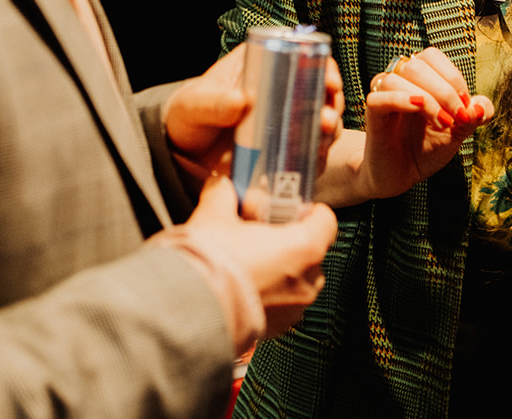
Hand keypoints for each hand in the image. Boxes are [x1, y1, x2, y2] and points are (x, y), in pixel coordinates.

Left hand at [166, 44, 344, 179]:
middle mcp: (282, 91)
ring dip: (328, 132)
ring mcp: (287, 122)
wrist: (182, 154)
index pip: (302, 57)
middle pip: (321, 91)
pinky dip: (316, 159)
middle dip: (332, 105)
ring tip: (321, 142)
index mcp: (263, 65)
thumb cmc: (188, 117)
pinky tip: (313, 163)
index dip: (323, 67)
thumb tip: (241, 101)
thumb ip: (213, 104)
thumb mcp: (194, 106)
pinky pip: (310, 154)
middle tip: (326, 119)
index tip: (329, 82)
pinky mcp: (286, 151)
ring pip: (321, 123)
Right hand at [184, 174, 338, 338]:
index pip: (326, 220)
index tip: (286, 207)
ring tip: (248, 260)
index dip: (306, 210)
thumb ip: (224, 194)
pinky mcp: (278, 328)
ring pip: (297, 278)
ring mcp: (294, 308)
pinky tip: (242, 284)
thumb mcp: (215, 215)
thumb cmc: (209, 262)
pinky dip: (270, 291)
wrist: (186, 311)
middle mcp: (307, 281)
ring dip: (280, 267)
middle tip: (259, 232)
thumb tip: (223, 184)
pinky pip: (283, 302)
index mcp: (303, 248)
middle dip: (288, 239)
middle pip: (311, 250)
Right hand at [317, 47, 493, 205]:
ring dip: (428, 99)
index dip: (452, 76)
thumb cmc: (427, 148)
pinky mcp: (373, 114)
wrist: (403, 175)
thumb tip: (480, 108)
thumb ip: (475, 117)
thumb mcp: (459, 132)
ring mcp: (383, 95)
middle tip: (458, 118)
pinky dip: (402, 99)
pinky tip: (420, 110)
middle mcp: (399, 80)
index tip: (465, 106)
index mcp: (419, 78)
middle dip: (445, 91)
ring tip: (442, 124)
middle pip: (417, 65)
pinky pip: (379, 97)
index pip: (432, 56)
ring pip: (398, 78)